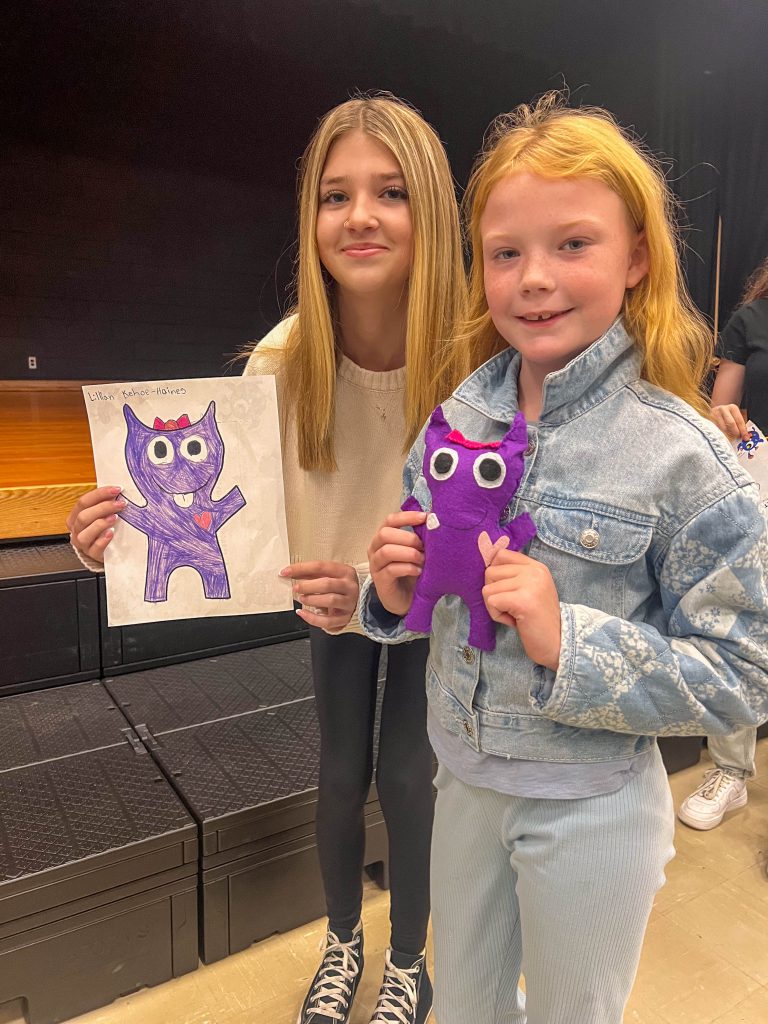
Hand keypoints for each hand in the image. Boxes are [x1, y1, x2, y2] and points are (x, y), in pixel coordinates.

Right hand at [66, 486, 126, 561]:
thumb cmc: (104, 529)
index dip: (100, 494)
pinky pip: (95, 548)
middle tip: (120, 503)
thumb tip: (117, 491)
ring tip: (115, 517)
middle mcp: (77, 530)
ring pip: (85, 533)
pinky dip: (103, 540)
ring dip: (101, 523)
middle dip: (103, 507)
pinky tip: (111, 533)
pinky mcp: (93, 554)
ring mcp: (83, 543)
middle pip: (84, 516)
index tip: (116, 489)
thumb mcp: (101, 514)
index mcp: (75, 517)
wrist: (106, 550)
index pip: (83, 502)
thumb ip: (105, 503)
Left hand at [279, 561, 359, 629]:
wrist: (357, 601)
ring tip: (302, 599)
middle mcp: (349, 586)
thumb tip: (289, 572)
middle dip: (308, 586)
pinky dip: (312, 618)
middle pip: (327, 584)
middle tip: (296, 588)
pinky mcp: (345, 618)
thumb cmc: (338, 587)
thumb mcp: (328, 576)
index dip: (301, 568)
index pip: (321, 567)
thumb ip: (310, 574)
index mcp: (345, 571)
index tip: (286, 572)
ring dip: (312, 600)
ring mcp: (349, 603)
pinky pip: (328, 620)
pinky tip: (303, 613)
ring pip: (330, 601)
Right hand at [367, 510, 425, 616]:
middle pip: (385, 534)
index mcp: (383, 538)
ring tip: (423, 560)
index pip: (390, 520)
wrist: (408, 599)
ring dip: (409, 553)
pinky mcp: (380, 581)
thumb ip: (419, 538)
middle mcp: (375, 549)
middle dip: (408, 538)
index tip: (424, 518)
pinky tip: (418, 571)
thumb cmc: (412, 571)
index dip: (406, 517)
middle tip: (424, 547)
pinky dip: (408, 568)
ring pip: (387, 551)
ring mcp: (375, 565)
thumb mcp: (417, 551)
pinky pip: (391, 569)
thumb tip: (433, 521)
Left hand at [483, 549, 561, 669]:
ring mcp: (530, 584)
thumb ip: (514, 576)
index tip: (504, 590)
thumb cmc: (538, 620)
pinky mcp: (523, 600)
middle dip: (493, 593)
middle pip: (490, 572)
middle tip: (511, 607)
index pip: (501, 555)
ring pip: (488, 588)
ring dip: (494, 606)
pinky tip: (513, 621)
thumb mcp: (531, 590)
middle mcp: (534, 571)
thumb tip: (486, 567)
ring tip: (513, 614)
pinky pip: (491, 601)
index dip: (495, 573)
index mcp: (536, 567)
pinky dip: (496, 615)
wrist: (558, 643)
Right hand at [711, 404, 749, 440]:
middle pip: (731, 424)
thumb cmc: (727, 416)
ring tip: (729, 437)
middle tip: (737, 438)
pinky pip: (715, 430)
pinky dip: (720, 435)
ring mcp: (714, 414)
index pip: (739, 421)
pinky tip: (722, 436)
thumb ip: (740, 426)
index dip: (743, 430)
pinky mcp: (708, 420)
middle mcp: (723, 409)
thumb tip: (746, 436)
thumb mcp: (735, 417)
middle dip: (735, 433)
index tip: (746, 438)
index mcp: (732, 408)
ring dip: (727, 435)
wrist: (715, 411)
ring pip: (722, 428)